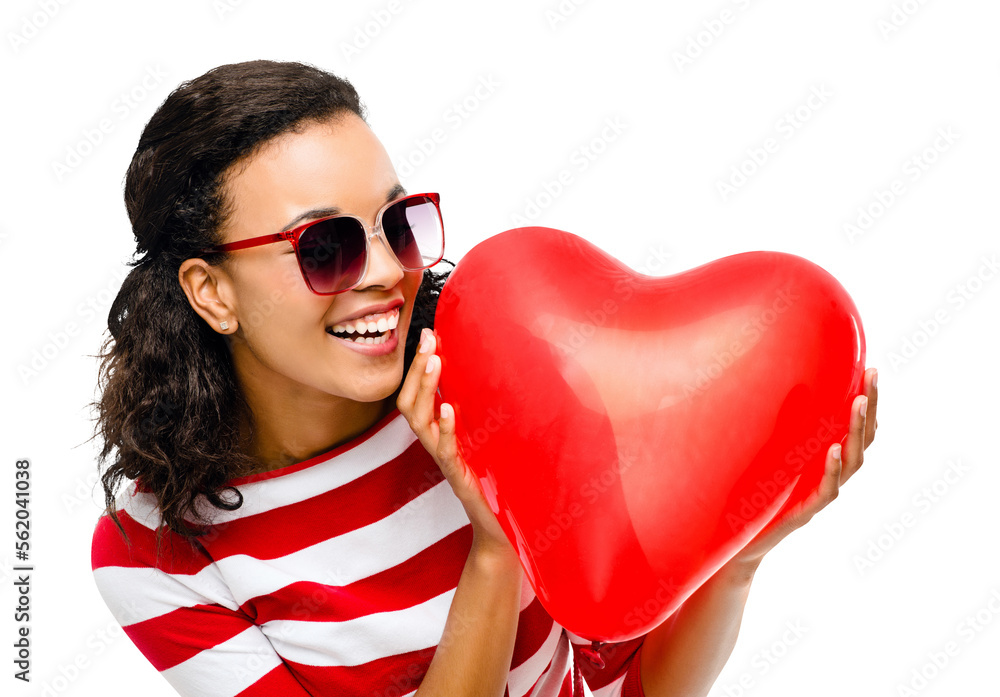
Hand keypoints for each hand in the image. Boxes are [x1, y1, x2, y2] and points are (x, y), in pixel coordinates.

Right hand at [396, 328, 517, 559]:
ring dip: (426, 389)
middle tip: (427, 340)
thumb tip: (501, 375)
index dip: (418, 366)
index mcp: (443, 434)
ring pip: (420, 422)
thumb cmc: (499, 484)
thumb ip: (486, 415)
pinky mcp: (461, 477)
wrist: (504, 530)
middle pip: (410, 403)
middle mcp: (439, 445)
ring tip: (434, 363)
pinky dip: (445, 429)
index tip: (427, 333)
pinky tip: (448, 410)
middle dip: (416, 370)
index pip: (417, 394)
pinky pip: (445, 452)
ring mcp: (447, 461)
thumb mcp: (491, 441)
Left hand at [728, 367, 879, 569]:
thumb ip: (777, 432)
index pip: (854, 429)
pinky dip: (832, 469)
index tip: (871, 369)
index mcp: (823, 462)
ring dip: (856, 432)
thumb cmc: (754, 498)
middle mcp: (829, 476)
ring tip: (858, 403)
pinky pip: (827, 490)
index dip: (867, 402)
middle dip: (870, 408)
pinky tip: (834, 449)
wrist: (739, 543)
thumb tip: (778, 390)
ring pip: (852, 463)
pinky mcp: (805, 512)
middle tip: (873, 376)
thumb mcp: (766, 458)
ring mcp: (820, 495)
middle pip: (862, 440)